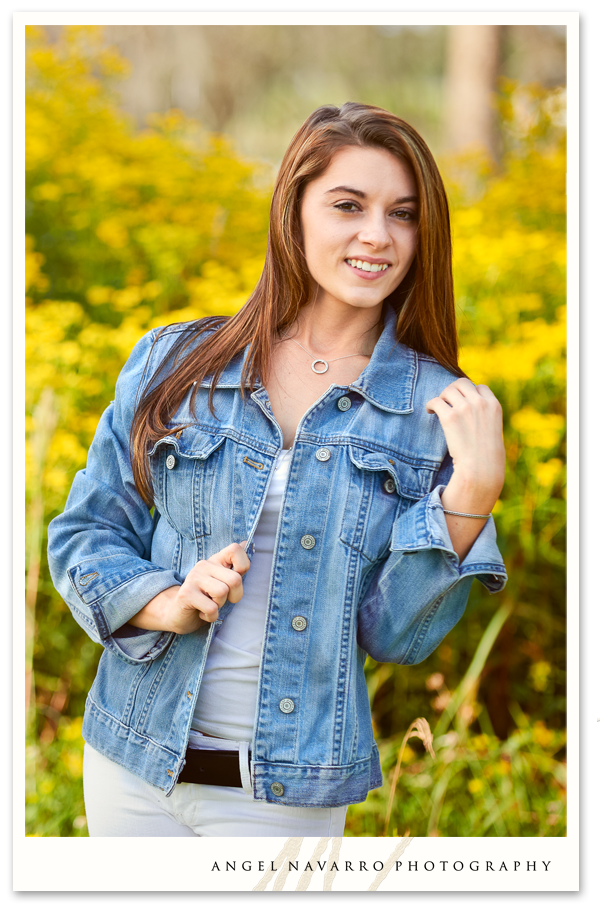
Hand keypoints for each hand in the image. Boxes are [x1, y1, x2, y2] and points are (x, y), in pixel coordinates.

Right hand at [128, 541, 250, 634]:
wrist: (178, 614)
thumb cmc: (205, 598)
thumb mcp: (222, 582)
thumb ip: (234, 566)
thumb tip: (245, 543)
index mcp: (215, 560)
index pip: (235, 550)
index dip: (243, 566)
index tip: (234, 581)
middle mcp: (204, 565)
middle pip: (235, 579)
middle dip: (234, 596)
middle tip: (221, 600)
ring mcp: (193, 578)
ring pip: (222, 592)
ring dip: (219, 605)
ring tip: (210, 605)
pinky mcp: (186, 594)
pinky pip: (212, 608)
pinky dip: (211, 616)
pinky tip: (202, 613)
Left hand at [426, 379, 504, 511]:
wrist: (481, 469)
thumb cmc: (486, 455)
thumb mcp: (493, 430)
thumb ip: (485, 416)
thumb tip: (470, 410)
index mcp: (493, 405)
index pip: (480, 387)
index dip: (470, 393)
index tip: (463, 403)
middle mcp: (480, 403)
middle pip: (462, 383)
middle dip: (453, 391)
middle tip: (447, 403)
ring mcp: (465, 408)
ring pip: (447, 390)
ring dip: (441, 397)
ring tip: (439, 409)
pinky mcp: (450, 417)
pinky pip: (435, 401)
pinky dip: (430, 405)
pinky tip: (430, 412)